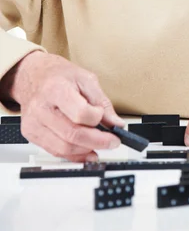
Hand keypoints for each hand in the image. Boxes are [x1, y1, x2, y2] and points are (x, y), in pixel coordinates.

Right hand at [2, 51, 124, 161]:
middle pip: (72, 134)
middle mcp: (41, 108)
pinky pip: (55, 152)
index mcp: (56, 89)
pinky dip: (74, 155)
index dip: (97, 117)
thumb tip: (117, 124)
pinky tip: (86, 151)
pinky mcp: (31, 134)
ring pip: (64, 148)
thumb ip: (102, 102)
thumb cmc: (59, 75)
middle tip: (113, 141)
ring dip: (87, 150)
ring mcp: (34, 123)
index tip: (104, 116)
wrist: (34, 75)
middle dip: (98, 141)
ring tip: (100, 145)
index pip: (80, 113)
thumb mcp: (85, 79)